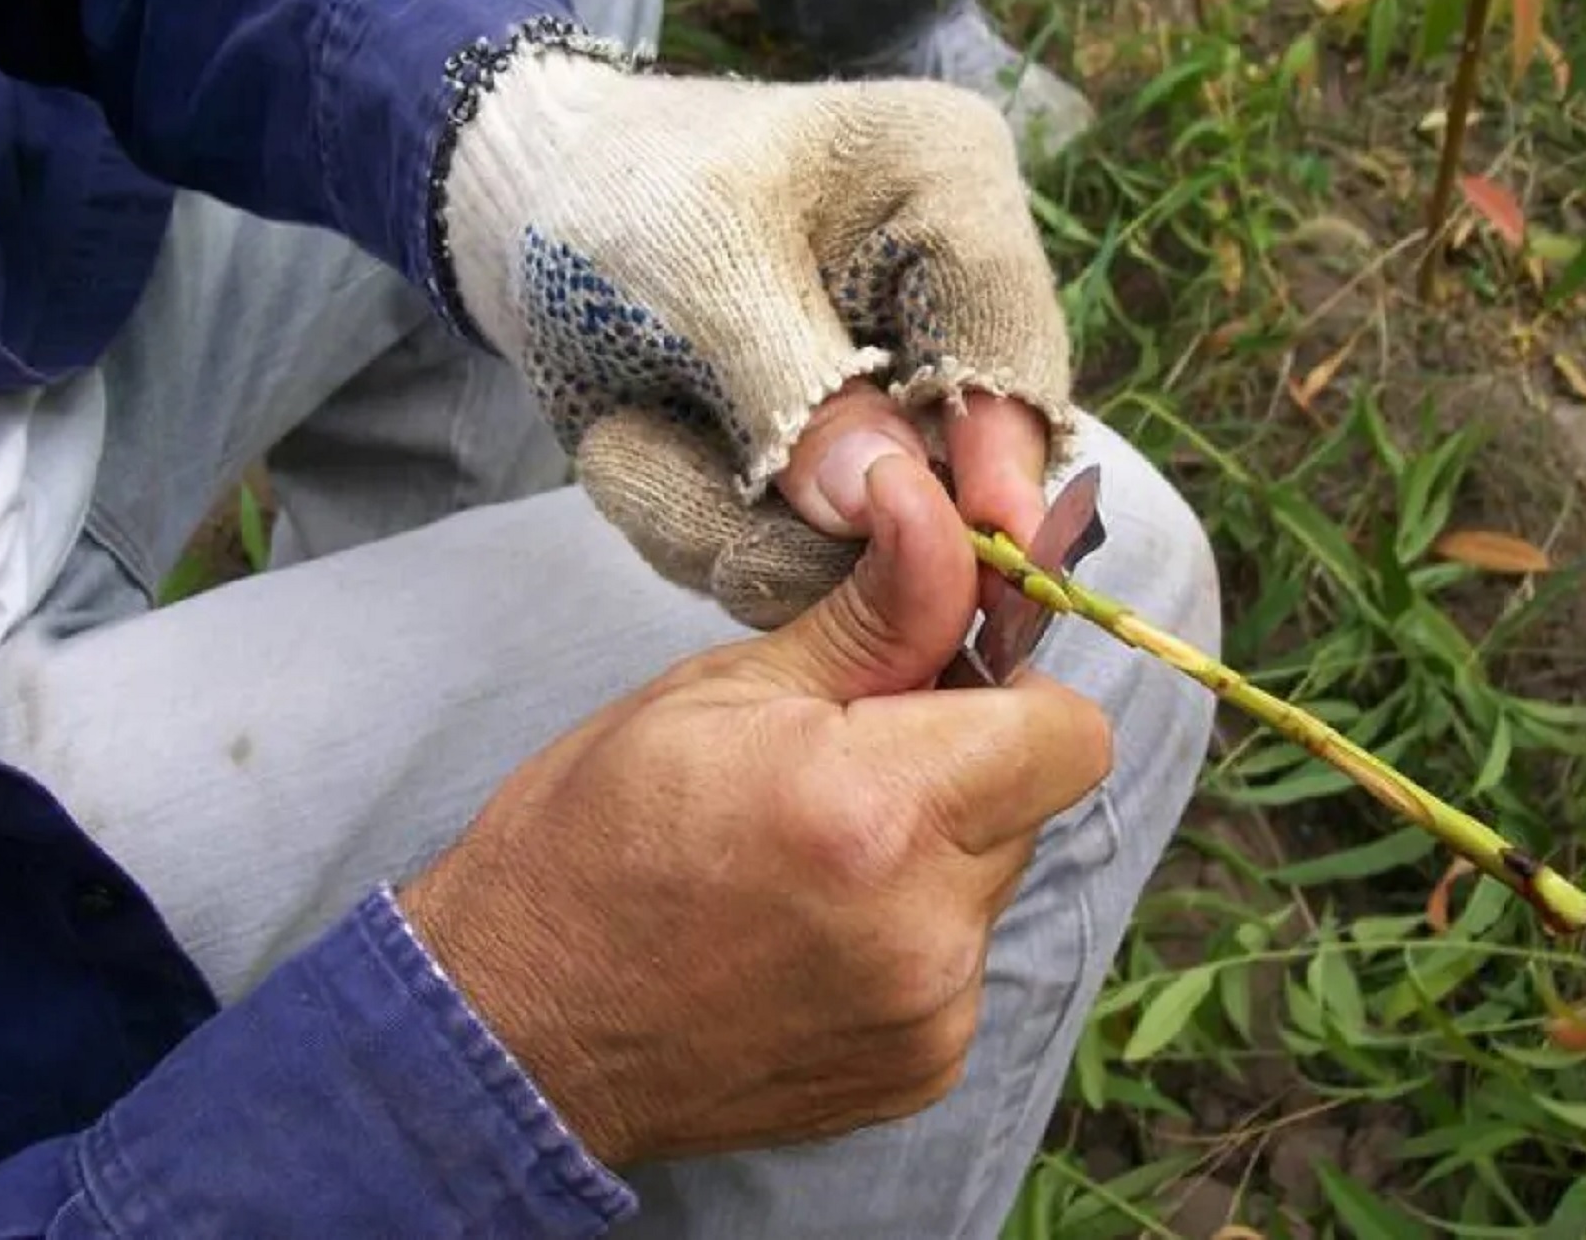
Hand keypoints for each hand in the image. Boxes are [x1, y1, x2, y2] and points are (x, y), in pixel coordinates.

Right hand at [398, 455, 1110, 1165]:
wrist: (517, 1026)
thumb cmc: (592, 839)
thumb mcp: (720, 690)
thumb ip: (876, 614)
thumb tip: (944, 514)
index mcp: (877, 810)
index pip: (1067, 733)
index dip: (1015, 692)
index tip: (941, 686)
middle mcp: (926, 928)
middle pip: (1029, 804)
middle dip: (960, 766)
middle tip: (843, 765)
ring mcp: (928, 1016)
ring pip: (993, 884)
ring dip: (934, 853)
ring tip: (811, 856)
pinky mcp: (920, 1072)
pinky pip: (960, 966)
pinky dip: (909, 934)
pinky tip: (808, 929)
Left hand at [439, 32, 1074, 627]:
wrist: (527, 213)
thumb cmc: (620, 193)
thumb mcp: (699, 271)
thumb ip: (797, 391)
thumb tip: (884, 508)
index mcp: (949, 192)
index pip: (1013, 344)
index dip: (1001, 460)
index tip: (984, 550)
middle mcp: (943, 310)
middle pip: (959, 472)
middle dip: (829, 520)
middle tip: (716, 498)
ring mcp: (888, 403)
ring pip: (871, 541)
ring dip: (738, 525)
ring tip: (631, 441)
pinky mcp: (829, 473)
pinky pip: (797, 557)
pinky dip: (702, 525)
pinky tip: (633, 448)